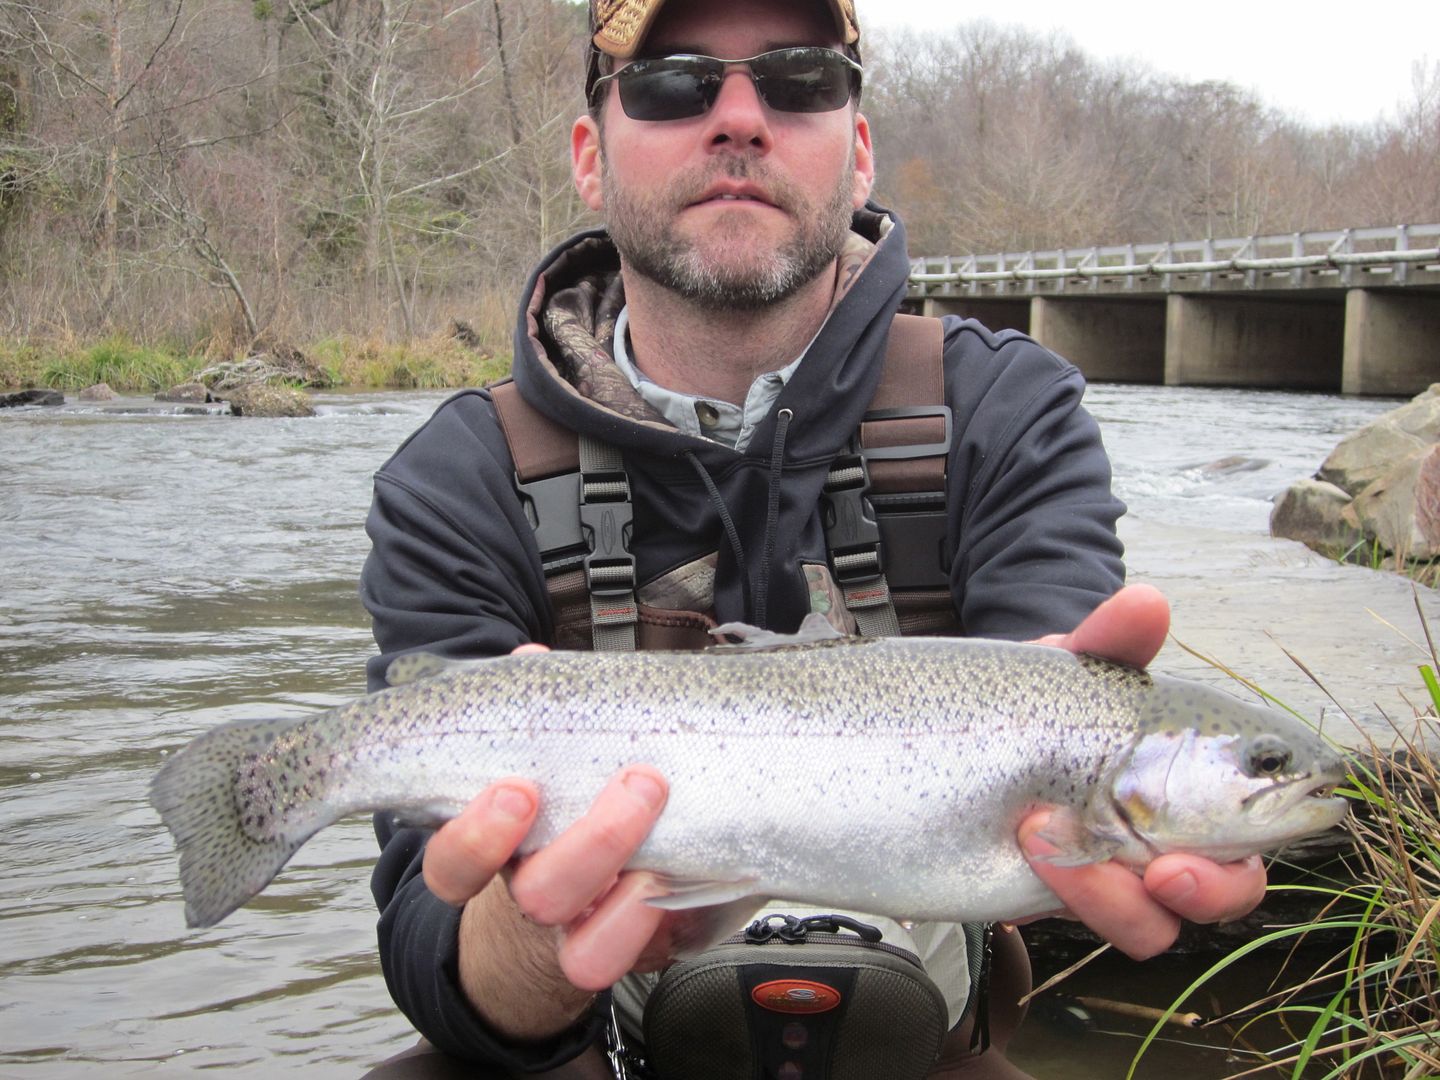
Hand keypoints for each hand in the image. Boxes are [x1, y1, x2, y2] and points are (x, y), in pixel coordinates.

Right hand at [422, 643, 677, 1037]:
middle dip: (590, 842)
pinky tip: (695, 869)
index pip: (453, 868)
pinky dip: (675, 915)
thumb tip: (529, 658)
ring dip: (648, 881)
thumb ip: (533, 706)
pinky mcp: (643, 947)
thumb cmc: (564, 794)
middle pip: (537, 898)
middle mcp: (537, 898)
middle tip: (639, 780)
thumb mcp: (546, 747)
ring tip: (673, 810)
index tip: (517, 789)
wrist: (592, 885)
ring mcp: (589, 931)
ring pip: (590, 950)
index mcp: (496, 852)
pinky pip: (654, 955)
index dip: (477, 839)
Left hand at [1018, 584, 1268, 958]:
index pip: (1263, 821)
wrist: (969, 726)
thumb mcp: (1076, 664)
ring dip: (1112, 898)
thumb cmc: (1051, 696)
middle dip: (1207, 891)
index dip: (1271, 828)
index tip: (1248, 810)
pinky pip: (1082, 922)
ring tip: (1048, 836)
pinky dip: (1064, 896)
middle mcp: (1171, 837)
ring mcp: (1117, 874)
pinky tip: (1028, 848)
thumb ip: (1112, 640)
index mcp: (1199, 782)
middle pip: (1228, 892)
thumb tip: (1147, 602)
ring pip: (1152, 926)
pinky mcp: (1063, 897)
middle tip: (1162, 870)